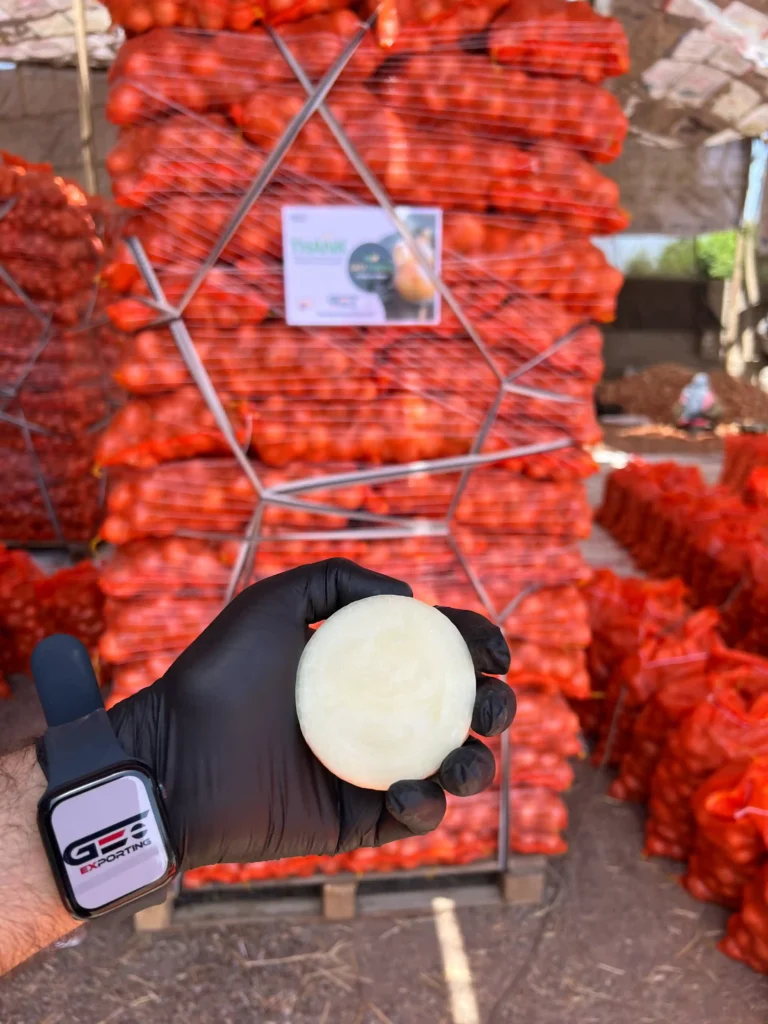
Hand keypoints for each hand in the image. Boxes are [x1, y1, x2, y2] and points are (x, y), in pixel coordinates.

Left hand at [107, 559, 514, 869]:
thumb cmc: (219, 673)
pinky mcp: (356, 821)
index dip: (478, 648)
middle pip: (461, 714)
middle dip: (496, 707)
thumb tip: (409, 598)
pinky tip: (411, 788)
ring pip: (451, 771)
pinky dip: (428, 806)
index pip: (439, 655)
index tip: (494, 649)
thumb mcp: (275, 601)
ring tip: (463, 757)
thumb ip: (337, 578)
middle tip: (491, 703)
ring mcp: (368, 771)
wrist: (173, 753)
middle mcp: (375, 719)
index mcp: (363, 669)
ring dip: (478, 765)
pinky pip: (412, 819)